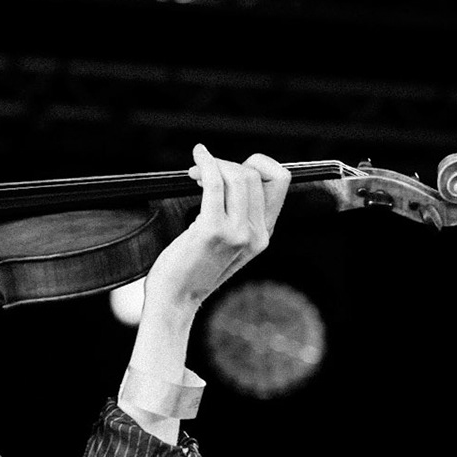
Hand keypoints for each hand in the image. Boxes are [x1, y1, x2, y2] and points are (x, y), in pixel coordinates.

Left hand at [141, 143, 289, 316]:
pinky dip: (206, 163)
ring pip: (238, 175)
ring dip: (215, 164)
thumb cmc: (191, 270)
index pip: (281, 182)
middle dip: (227, 163)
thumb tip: (231, 176)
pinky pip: (215, 182)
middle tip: (203, 171)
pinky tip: (198, 156)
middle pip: (255, 175)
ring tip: (196, 171)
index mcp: (263, 235)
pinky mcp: (212, 230)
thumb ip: (237, 217)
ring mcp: (237, 233)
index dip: (259, 165)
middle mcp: (256, 234)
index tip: (233, 169)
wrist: (175, 300)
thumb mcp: (227, 245)